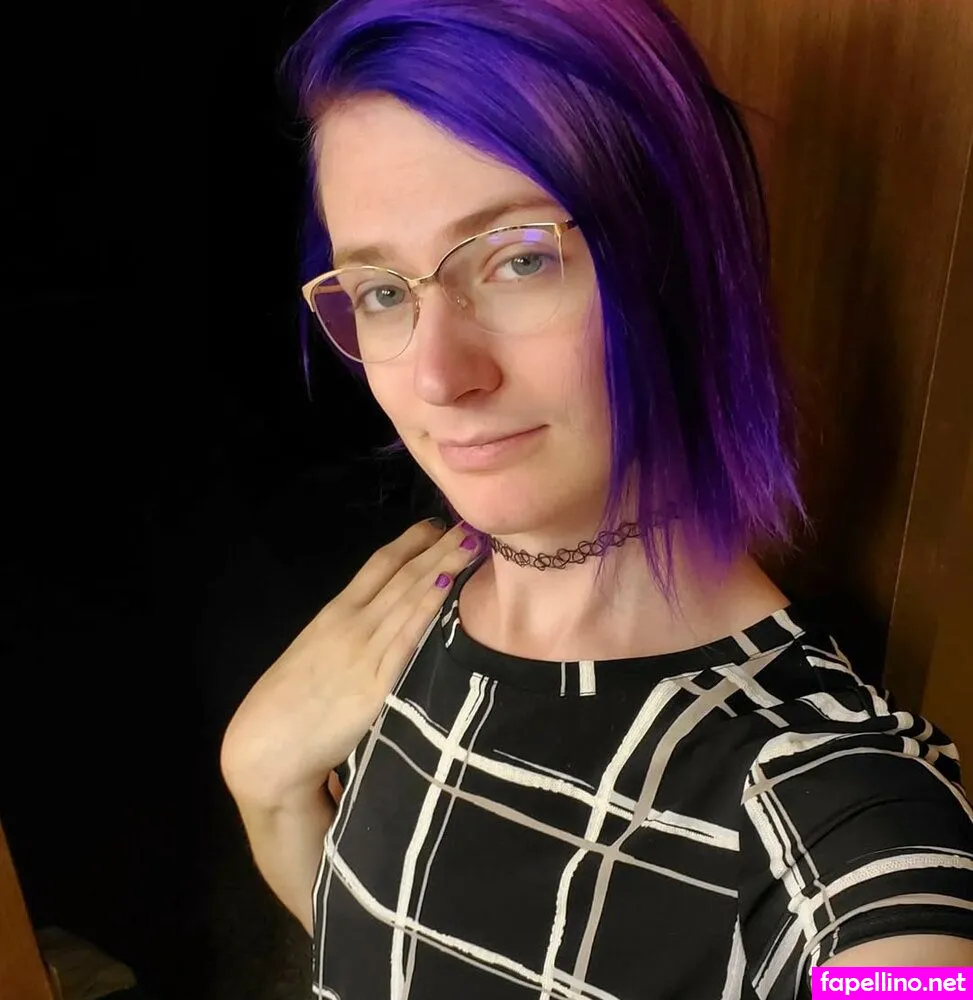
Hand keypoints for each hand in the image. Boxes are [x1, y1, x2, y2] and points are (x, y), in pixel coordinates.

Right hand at [220, 519, 479, 806]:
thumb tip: (375, 623)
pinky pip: (407, 636)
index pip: (379, 565)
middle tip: (470, 524)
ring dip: (444, 566)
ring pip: (409, 596)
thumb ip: (344, 636)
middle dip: (438, 547)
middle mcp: (351, 622)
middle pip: (402, 574)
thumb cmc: (287, 706)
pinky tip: (449, 585)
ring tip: (472, 544)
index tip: (438, 525)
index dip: (411, 541)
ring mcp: (364, 650)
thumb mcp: (314, 654)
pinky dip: (429, 606)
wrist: (264, 748)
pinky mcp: (375, 682)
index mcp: (334, 614)